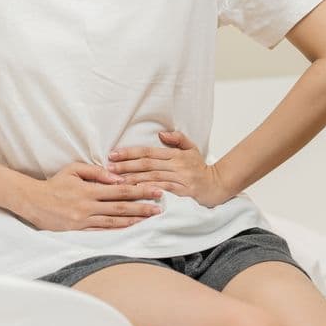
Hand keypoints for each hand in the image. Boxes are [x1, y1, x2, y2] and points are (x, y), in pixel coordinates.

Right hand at [22, 162, 164, 230]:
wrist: (32, 201)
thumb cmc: (55, 183)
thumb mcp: (74, 170)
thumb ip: (96, 172)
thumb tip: (117, 177)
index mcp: (89, 190)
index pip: (120, 191)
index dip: (139, 191)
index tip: (155, 190)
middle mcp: (88, 207)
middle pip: (121, 207)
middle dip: (142, 207)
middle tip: (160, 208)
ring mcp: (83, 221)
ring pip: (114, 221)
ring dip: (134, 220)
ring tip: (149, 219)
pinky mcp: (79, 230)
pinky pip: (102, 231)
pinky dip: (117, 230)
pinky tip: (130, 229)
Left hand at [106, 130, 233, 207]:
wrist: (217, 185)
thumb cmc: (200, 168)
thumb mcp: (191, 149)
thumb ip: (177, 139)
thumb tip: (161, 134)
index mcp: (175, 154)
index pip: (148, 151)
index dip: (129, 153)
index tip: (113, 154)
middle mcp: (176, 165)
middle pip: (147, 164)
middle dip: (126, 166)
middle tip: (108, 167)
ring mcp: (180, 178)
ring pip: (152, 177)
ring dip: (133, 179)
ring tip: (116, 180)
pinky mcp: (183, 192)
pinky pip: (164, 189)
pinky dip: (149, 189)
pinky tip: (136, 191)